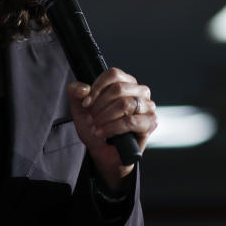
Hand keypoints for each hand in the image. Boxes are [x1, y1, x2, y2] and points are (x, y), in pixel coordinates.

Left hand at [67, 68, 156, 191]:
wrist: (102, 151)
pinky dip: (113, 127)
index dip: (97, 88)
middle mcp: (140, 91)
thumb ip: (75, 92)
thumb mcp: (79, 107)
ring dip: (106, 116)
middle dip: (100, 105)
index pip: (113, 74)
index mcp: (126, 82)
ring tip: (97, 125)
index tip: (86, 103)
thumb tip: (84, 88)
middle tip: (92, 117)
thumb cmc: (96, 125)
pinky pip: (131, 121)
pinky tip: (104, 133)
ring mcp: (147, 106)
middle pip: (119, 88)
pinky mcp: (150, 123)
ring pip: (126, 104)